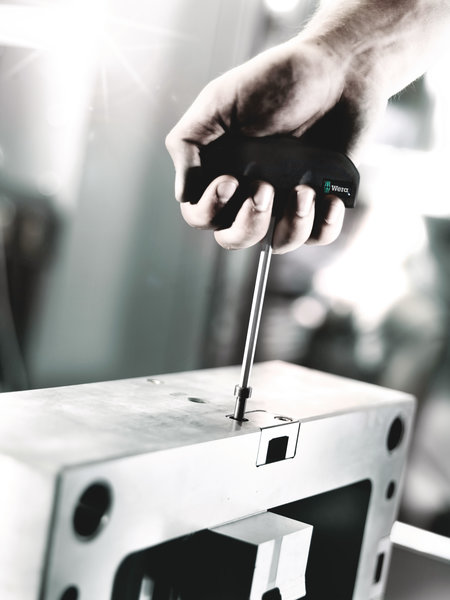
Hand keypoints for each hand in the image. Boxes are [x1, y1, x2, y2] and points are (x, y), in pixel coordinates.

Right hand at [166, 36, 383, 252]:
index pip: (201, 215)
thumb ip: (189, 143)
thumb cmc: (277, 79)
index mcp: (221, 170)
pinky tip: (328, 197)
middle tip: (265, 188)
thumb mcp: (219, 101)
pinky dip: (324, 225)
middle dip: (248, 223)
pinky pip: (318, 236)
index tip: (229, 180)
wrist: (339, 69)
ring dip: (291, 224)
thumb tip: (183, 194)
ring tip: (305, 189)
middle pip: (234, 238)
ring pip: (278, 243)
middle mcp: (251, 190)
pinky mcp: (322, 201)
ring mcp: (286, 199)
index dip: (210, 210)